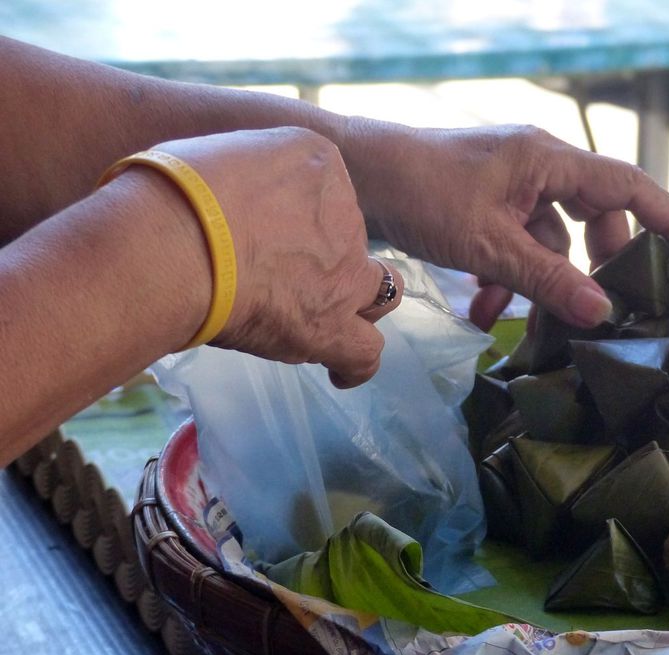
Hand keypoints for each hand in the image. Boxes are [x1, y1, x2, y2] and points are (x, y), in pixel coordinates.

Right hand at [150, 127, 401, 386]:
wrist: (172, 245)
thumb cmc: (169, 193)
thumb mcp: (214, 150)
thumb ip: (241, 173)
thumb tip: (229, 199)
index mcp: (316, 158)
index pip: (324, 189)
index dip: (297, 213)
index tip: (264, 225)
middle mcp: (344, 211)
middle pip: (351, 238)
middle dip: (327, 255)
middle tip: (289, 271)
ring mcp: (345, 270)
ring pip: (380, 291)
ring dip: (359, 303)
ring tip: (331, 317)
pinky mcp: (332, 324)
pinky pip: (365, 351)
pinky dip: (355, 364)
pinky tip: (340, 371)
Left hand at [346, 123, 668, 330]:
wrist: (355, 177)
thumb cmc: (421, 193)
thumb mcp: (489, 245)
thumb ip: (546, 279)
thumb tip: (600, 313)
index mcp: (550, 160)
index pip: (631, 188)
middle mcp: (539, 166)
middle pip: (596, 218)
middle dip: (595, 266)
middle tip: (599, 306)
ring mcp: (514, 186)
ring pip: (553, 240)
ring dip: (539, 282)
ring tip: (514, 320)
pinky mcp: (489, 206)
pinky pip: (519, 244)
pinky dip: (509, 278)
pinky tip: (484, 309)